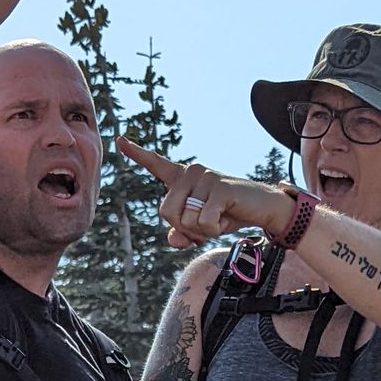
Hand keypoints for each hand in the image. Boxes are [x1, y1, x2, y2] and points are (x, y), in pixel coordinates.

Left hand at [118, 137, 270, 249]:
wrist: (260, 208)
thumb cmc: (227, 214)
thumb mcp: (201, 227)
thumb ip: (183, 233)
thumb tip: (174, 239)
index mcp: (182, 178)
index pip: (156, 164)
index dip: (137, 154)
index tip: (120, 141)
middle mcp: (191, 172)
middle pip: (166, 212)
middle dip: (184, 227)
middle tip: (205, 224)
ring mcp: (206, 177)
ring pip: (185, 219)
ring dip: (202, 230)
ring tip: (218, 218)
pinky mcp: (220, 188)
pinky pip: (204, 221)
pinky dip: (214, 229)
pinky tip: (226, 218)